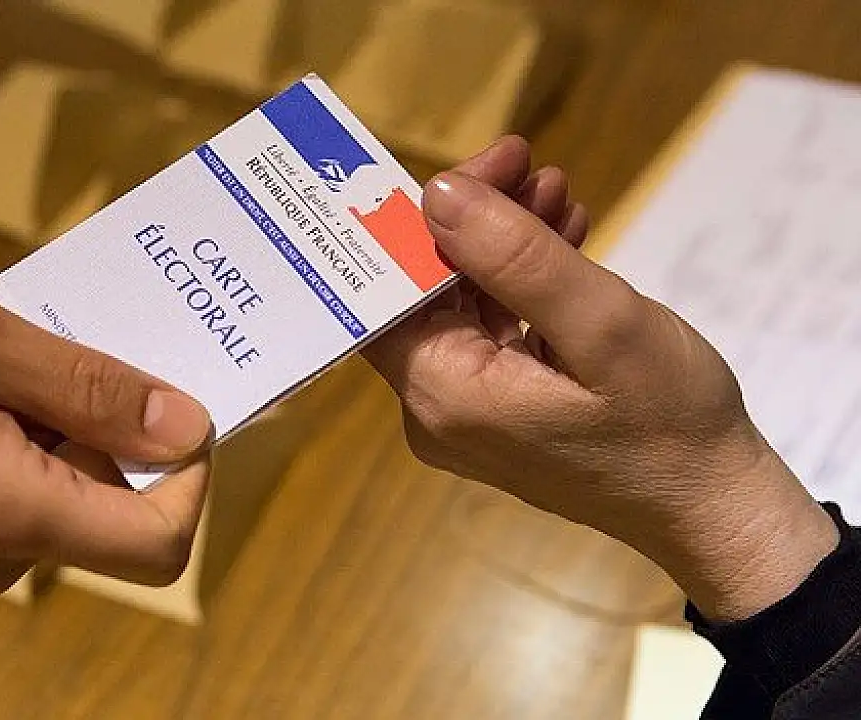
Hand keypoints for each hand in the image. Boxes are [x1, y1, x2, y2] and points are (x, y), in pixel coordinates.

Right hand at [0, 271, 211, 602]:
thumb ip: (93, 388)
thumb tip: (187, 426)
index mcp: (7, 514)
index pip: (158, 543)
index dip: (189, 479)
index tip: (168, 405)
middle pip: (114, 515)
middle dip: (113, 434)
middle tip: (64, 355)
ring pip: (68, 504)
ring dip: (64, 434)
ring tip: (6, 367)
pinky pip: (23, 504)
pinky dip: (29, 449)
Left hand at [365, 137, 837, 620]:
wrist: (714, 506)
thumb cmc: (668, 422)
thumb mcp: (601, 325)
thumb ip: (516, 258)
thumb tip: (438, 194)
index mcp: (442, 392)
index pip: (389, 289)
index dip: (419, 219)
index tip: (480, 165)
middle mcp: (435, 407)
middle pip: (424, 291)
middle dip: (473, 220)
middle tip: (526, 160)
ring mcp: (465, 412)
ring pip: (461, 304)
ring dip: (503, 244)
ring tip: (556, 190)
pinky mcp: (499, 409)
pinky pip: (491, 330)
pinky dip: (521, 283)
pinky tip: (564, 237)